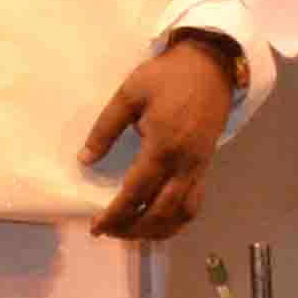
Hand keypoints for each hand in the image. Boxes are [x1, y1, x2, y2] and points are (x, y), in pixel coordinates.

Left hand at [83, 31, 238, 243]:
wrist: (212, 65)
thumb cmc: (167, 76)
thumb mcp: (129, 94)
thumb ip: (105, 129)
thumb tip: (85, 160)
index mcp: (163, 147)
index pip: (136, 193)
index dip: (115, 215)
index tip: (96, 226)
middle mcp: (184, 165)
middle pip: (159, 213)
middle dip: (132, 229)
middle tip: (109, 232)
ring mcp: (199, 168)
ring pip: (182, 215)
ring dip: (156, 230)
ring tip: (131, 232)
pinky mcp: (206, 166)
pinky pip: (194, 204)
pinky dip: (176, 220)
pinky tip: (158, 221)